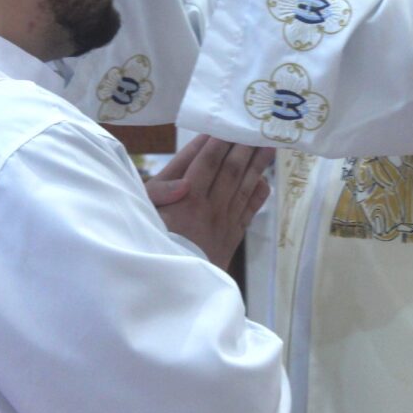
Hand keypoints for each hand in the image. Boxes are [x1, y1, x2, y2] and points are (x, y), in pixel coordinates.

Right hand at [145, 134, 273, 268]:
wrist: (172, 288)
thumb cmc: (152, 242)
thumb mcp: (144, 215)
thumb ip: (160, 194)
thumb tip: (185, 183)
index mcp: (186, 198)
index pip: (206, 162)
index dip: (218, 142)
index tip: (228, 124)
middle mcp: (209, 206)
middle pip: (230, 169)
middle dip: (242, 146)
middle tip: (254, 126)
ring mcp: (223, 221)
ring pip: (243, 185)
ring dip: (256, 164)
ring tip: (267, 145)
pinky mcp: (231, 235)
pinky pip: (249, 210)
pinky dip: (257, 193)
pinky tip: (264, 179)